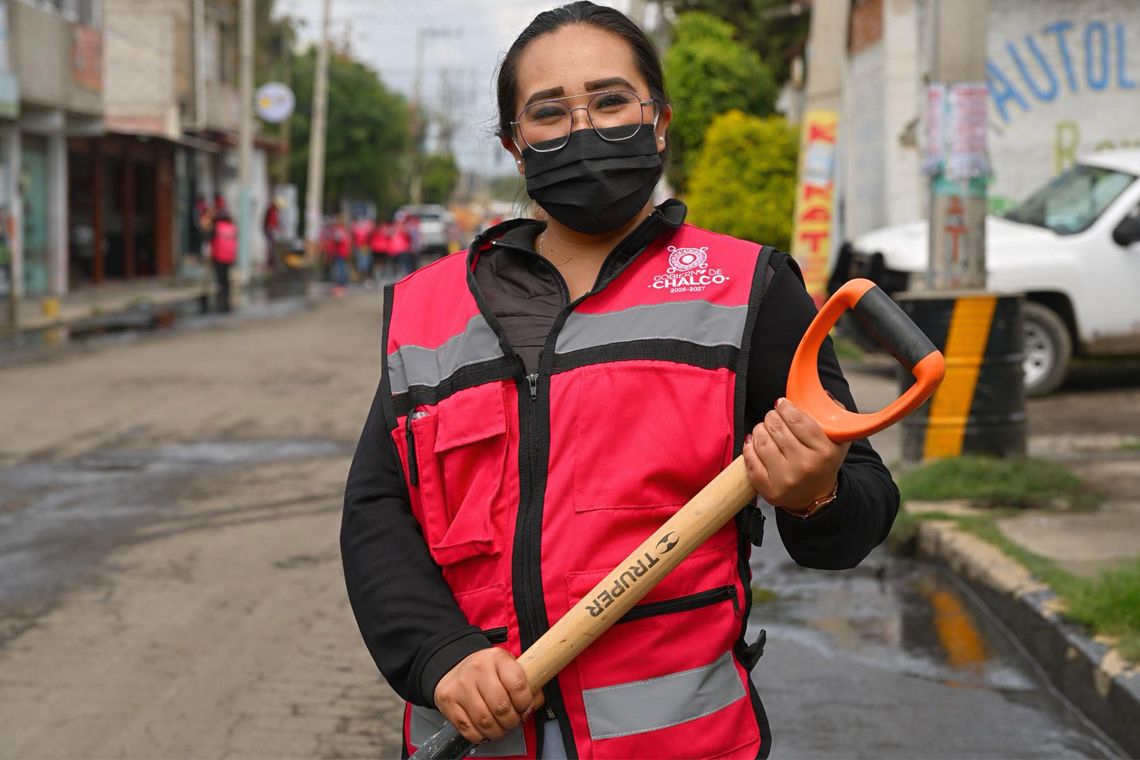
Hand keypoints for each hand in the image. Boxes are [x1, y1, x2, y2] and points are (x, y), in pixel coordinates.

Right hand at [434, 648, 544, 744]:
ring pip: (485, 722)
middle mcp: (478, 669)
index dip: (525, 703)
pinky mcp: (448, 701)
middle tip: (511, 720)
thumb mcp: (508, 667)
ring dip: (497, 732)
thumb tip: (531, 707)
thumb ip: (527, 685)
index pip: (518, 685)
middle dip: (511, 721)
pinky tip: (484, 730)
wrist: (453, 664)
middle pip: (501, 707)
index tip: (523, 707)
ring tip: (499, 727)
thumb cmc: (486, 669)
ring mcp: (461, 686)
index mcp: (497, 658)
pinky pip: (468, 729)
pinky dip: (479, 736)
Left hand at [742, 397, 849, 513]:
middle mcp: (804, 465)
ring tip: (766, 429)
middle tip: (774, 418)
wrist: (817, 497)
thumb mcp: (838, 440)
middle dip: (772, 417)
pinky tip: (755, 442)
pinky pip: (750, 459)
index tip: (782, 404)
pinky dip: (749, 446)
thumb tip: (820, 393)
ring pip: (761, 440)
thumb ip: (833, 415)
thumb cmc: (824, 463)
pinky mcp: (769, 489)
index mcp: (823, 451)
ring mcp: (785, 479)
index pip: (797, 419)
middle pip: (776, 427)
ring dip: (760, 429)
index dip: (785, 407)